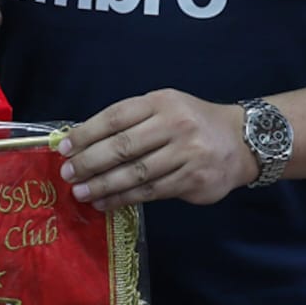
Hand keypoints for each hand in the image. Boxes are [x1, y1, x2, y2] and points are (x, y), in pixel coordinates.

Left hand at [57, 89, 255, 210]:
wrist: (241, 141)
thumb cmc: (192, 122)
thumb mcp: (165, 107)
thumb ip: (131, 121)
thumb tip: (84, 142)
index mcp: (161, 102)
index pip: (115, 117)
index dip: (86, 133)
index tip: (63, 147)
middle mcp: (175, 125)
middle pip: (122, 147)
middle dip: (89, 162)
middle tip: (68, 174)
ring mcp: (186, 154)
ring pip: (135, 173)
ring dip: (103, 185)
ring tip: (81, 193)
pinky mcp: (193, 180)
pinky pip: (150, 192)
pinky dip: (124, 198)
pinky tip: (106, 202)